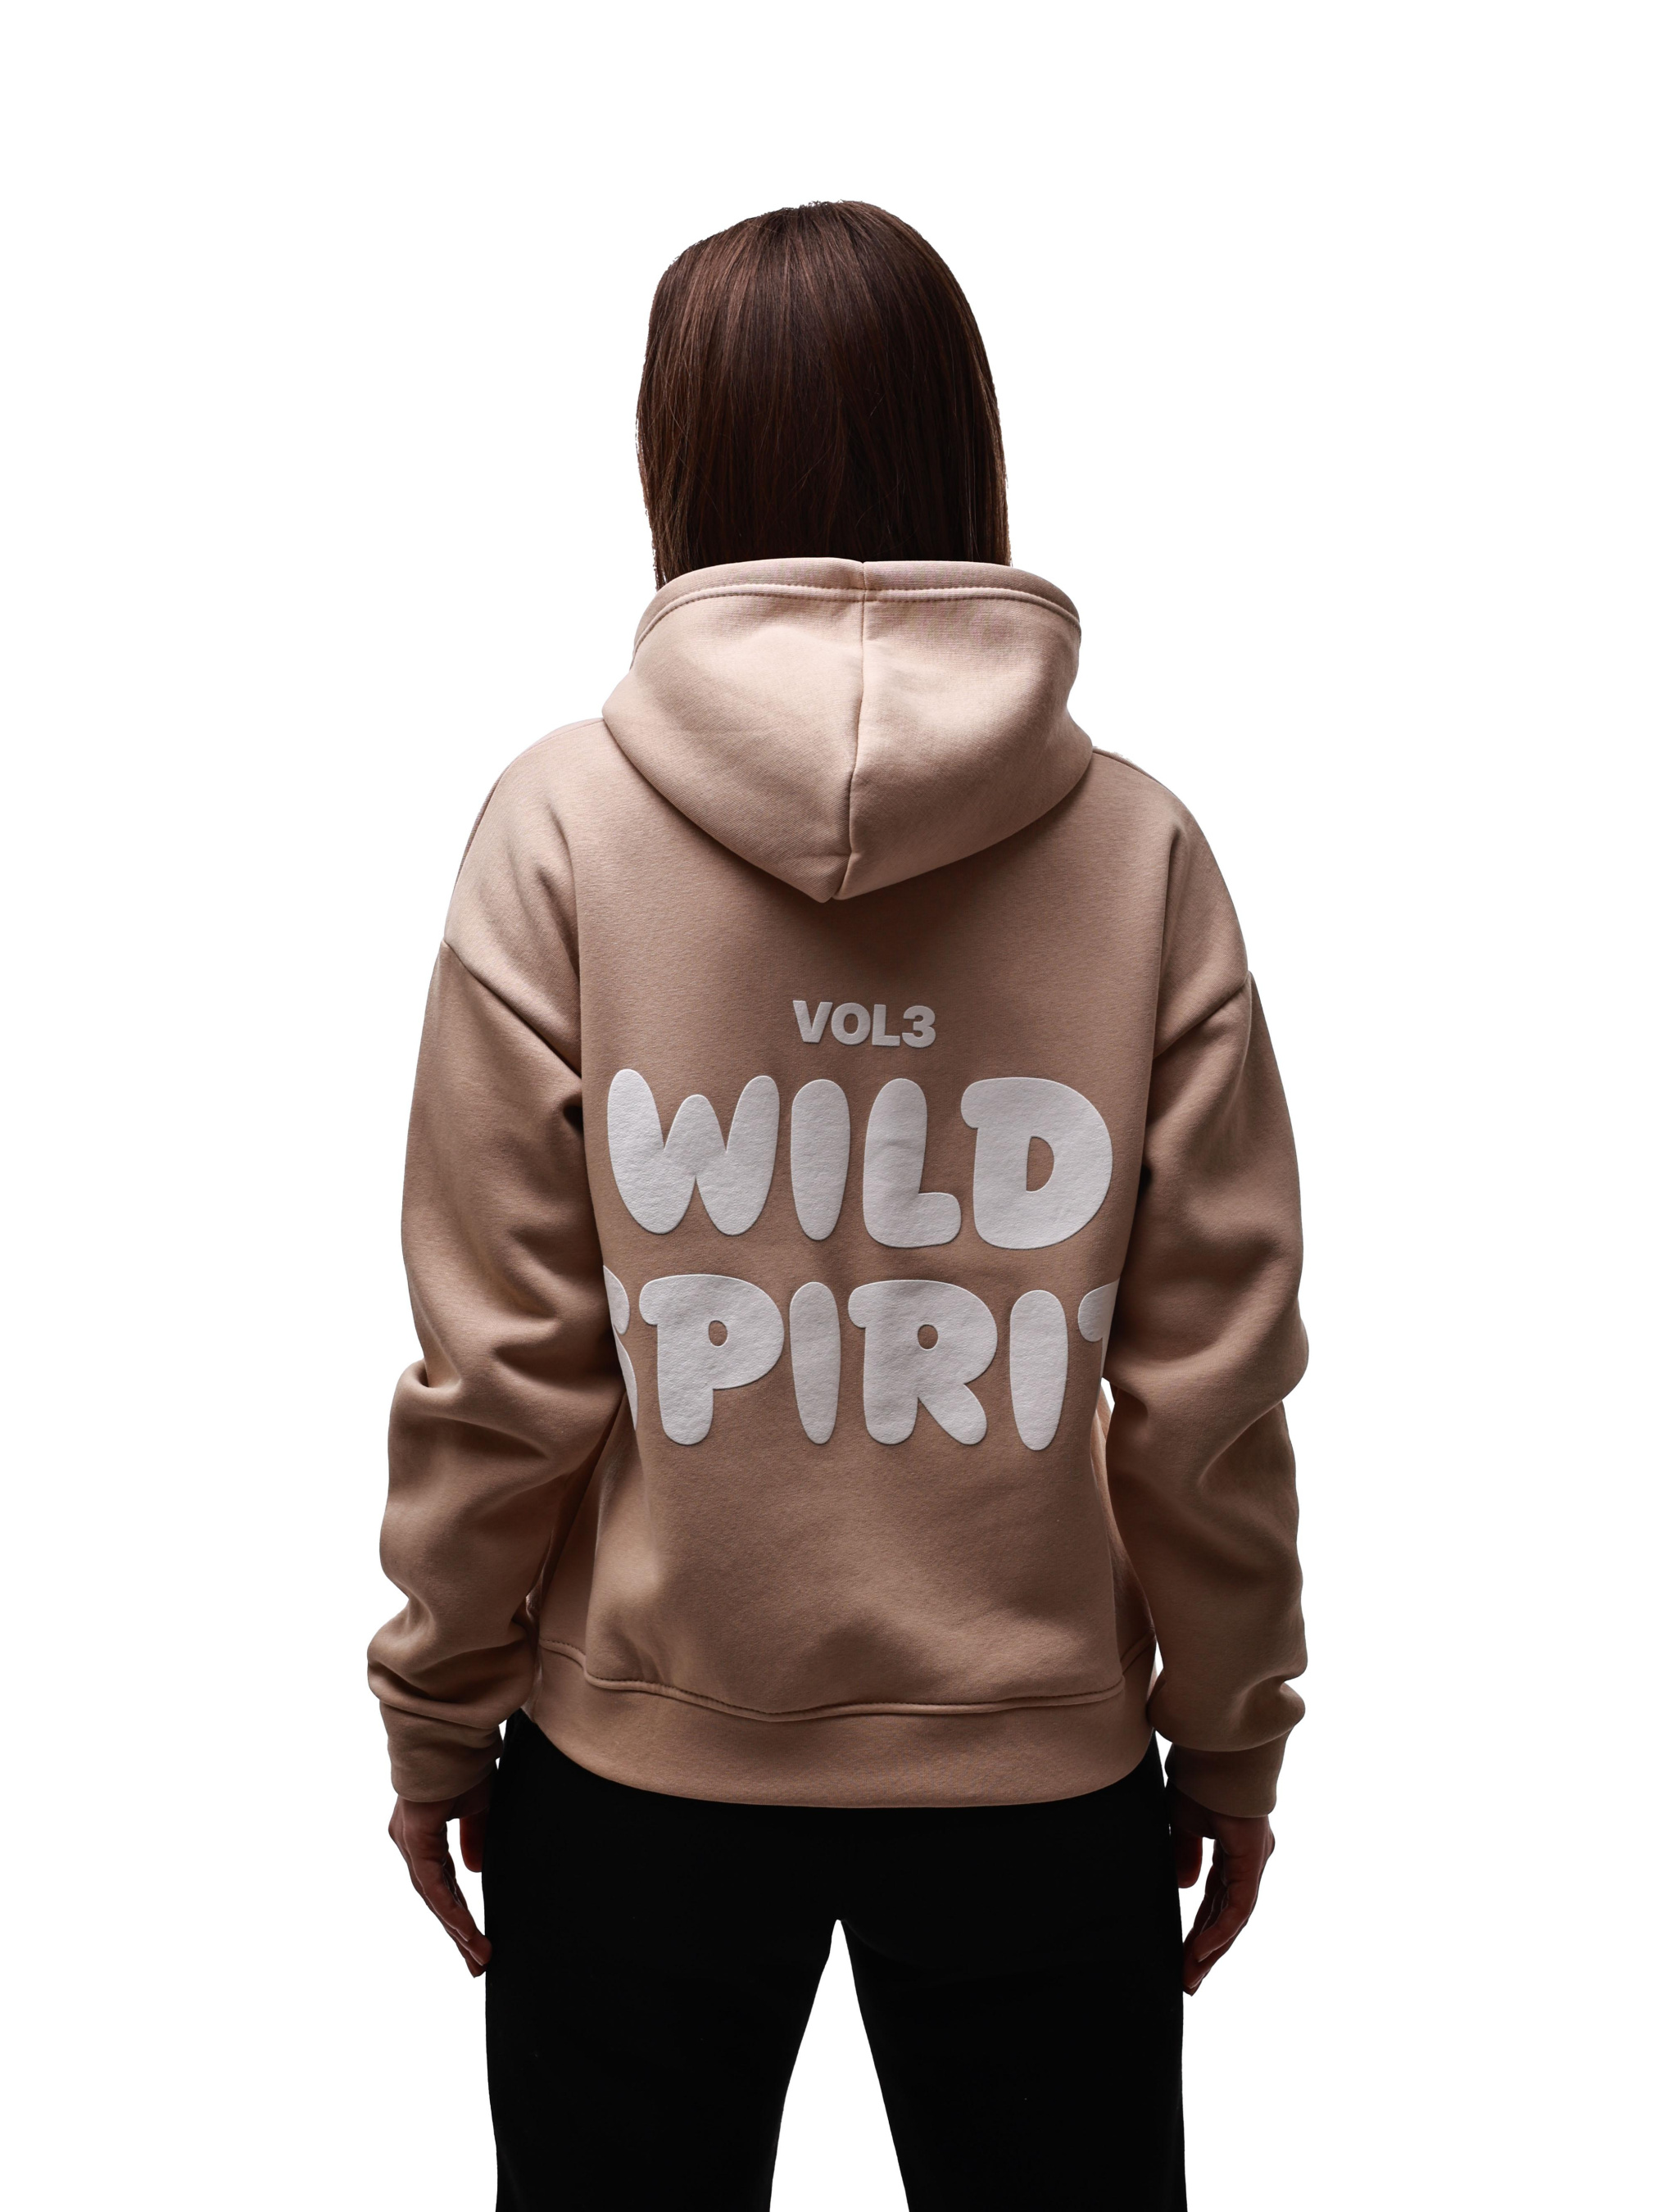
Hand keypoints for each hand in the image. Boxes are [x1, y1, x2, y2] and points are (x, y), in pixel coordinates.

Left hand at [388, 1774, 493, 1976]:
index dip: (459, 1913)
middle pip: (435, 1898)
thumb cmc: (463, 1762)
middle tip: (477, 1964)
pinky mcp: (414, 1839)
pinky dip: (449, 1909)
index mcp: (422, 1835)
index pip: (442, 1884)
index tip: (477, 1942)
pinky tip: (466, 1931)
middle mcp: (409, 1842)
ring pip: (432, 1897)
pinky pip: (432, 1884)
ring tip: (478, 1957)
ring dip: (457, 1929)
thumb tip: (474, 1871)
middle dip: (458, 1933)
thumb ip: (474, 1840)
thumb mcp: (478, 1807)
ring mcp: (408, 1842)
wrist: (452, 1732)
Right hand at [1169, 1785, 1274, 1995]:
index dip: (1201, 1929)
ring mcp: (1254, 1862)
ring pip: (1234, 1919)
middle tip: (1189, 1982)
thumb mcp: (1183, 1820)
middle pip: (1227, 1917)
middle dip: (1207, 1951)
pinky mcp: (1253, 1861)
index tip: (1184, 1956)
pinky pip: (1238, 1907)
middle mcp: (1250, 1861)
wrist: (1215, 1746)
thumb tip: (1186, 1885)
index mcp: (1235, 1850)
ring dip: (1212, 1950)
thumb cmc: (1199, 1774)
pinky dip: (1219, 1931)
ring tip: (1190, 1978)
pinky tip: (1202, 1952)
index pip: (1217, 1900)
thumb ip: (1185, 1853)